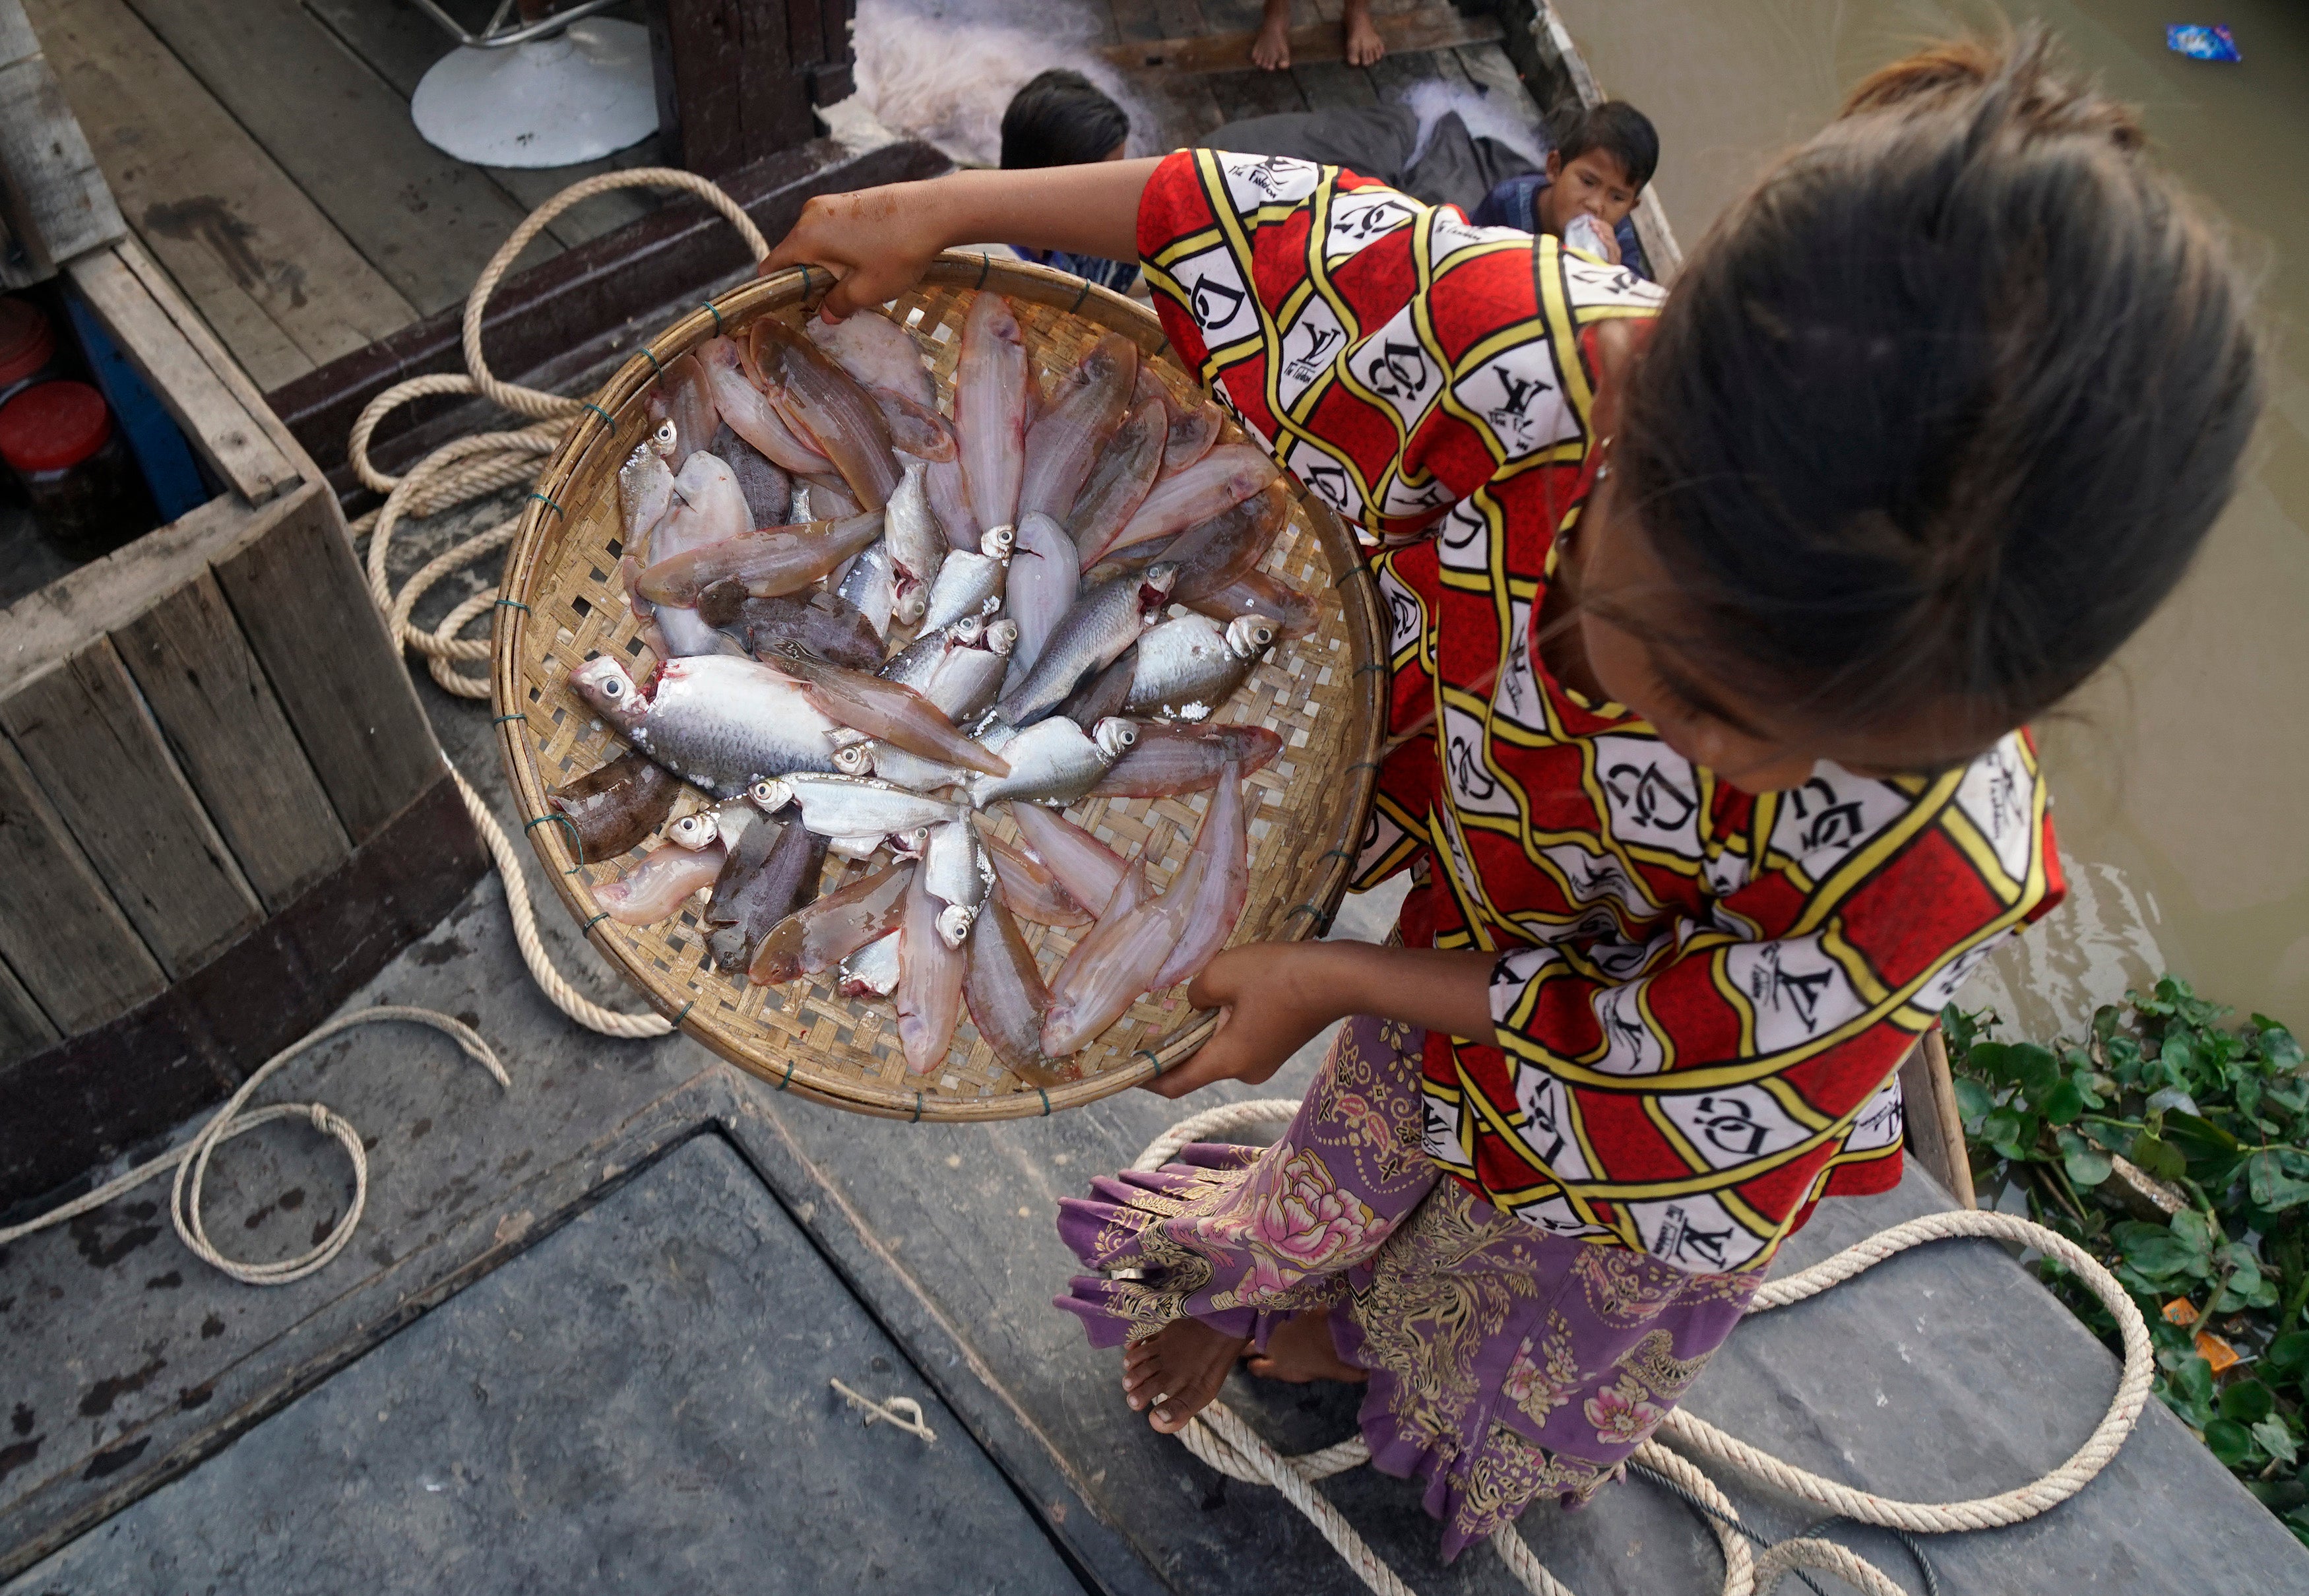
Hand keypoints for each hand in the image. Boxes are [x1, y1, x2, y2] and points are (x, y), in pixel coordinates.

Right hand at [761, 183, 945, 321]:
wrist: (936, 211)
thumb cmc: (898, 252)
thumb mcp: (867, 290)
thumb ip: (839, 305)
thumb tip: (826, 314)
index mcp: (806, 236)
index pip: (772, 267)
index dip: (778, 292)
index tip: (795, 310)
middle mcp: (811, 214)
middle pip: (795, 255)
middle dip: (811, 281)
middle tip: (838, 302)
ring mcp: (831, 203)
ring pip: (817, 244)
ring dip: (831, 267)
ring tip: (862, 281)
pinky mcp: (850, 200)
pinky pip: (834, 232)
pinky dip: (843, 251)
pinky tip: (871, 261)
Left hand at [1146, 943, 1341, 1099]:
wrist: (1338, 977)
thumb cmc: (1278, 977)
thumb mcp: (1222, 974)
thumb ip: (1195, 993)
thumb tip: (1196, 1003)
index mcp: (1227, 1061)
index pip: (1176, 1084)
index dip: (1148, 1078)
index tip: (1125, 1069)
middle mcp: (1245, 1071)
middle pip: (1198, 1065)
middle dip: (1176, 1046)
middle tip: (1149, 1024)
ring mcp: (1265, 1061)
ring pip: (1220, 1050)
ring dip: (1203, 1031)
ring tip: (1183, 1003)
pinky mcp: (1278, 1046)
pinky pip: (1240, 1040)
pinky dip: (1225, 1026)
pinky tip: (1222, 999)